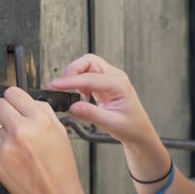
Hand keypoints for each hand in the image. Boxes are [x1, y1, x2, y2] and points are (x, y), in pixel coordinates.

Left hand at [0, 87, 87, 193]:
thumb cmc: (60, 167)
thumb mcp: (60, 131)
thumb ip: (42, 110)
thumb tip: (27, 100)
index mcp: (39, 121)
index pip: (13, 93)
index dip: (15, 98)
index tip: (16, 102)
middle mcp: (20, 131)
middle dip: (6, 110)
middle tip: (15, 120)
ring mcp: (5, 147)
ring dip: (5, 131)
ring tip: (21, 145)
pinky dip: (1, 146)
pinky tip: (15, 155)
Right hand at [50, 54, 172, 193]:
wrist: (139, 132)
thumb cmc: (131, 127)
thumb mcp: (111, 124)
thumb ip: (91, 114)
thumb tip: (73, 106)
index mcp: (119, 84)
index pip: (89, 77)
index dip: (70, 81)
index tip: (56, 85)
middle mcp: (114, 77)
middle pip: (88, 61)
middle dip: (73, 70)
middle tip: (63, 85)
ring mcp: (109, 79)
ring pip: (87, 65)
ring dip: (76, 75)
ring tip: (73, 92)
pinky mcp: (104, 84)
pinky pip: (88, 74)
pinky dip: (79, 81)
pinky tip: (81, 94)